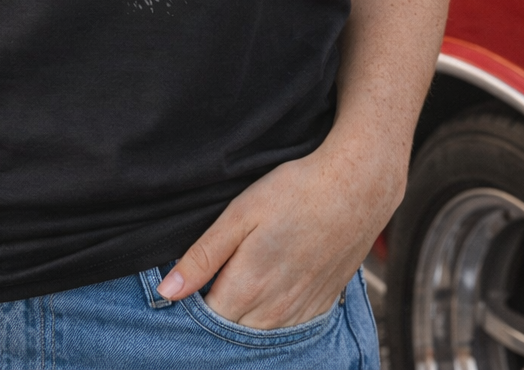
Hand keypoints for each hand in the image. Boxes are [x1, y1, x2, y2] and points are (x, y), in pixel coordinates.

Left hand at [157, 132, 403, 327]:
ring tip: (238, 278)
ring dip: (242, 316)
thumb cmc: (294, 193)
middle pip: (230, 330)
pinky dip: (270, 317)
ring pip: (258, 334)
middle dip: (214, 311)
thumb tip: (167, 292)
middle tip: (212, 275)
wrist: (356, 189)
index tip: (188, 280)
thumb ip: (203, 256)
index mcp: (248, 288)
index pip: (205, 319)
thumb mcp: (239, 214)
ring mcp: (300, 314)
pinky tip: (267, 289)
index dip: (191, 301)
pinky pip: (286, 329)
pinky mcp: (320, 307)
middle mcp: (274, 312)